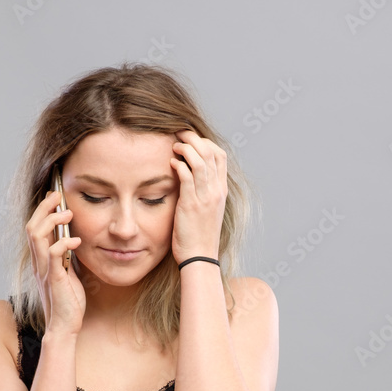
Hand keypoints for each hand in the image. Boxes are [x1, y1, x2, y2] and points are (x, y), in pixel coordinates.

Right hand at [25, 189, 84, 334]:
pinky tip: (76, 240)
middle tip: (59, 196)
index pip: (35, 229)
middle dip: (44, 208)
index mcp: (41, 261)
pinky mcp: (54, 279)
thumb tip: (72, 238)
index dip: (42, 210)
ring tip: (68, 214)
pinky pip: (54, 255)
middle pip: (32, 227)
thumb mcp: (67, 272)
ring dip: (52, 220)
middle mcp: (38, 263)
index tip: (55, 197)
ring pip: (37, 236)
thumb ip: (66, 256)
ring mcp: (44, 271)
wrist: (64, 326)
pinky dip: (64, 243)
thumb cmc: (67, 301)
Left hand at [169, 130, 226, 265]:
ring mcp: (206, 197)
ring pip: (200, 161)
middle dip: (194, 138)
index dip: (205, 142)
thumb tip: (189, 175)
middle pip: (210, 152)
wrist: (200, 257)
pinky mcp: (192, 205)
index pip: (219, 155)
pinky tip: (170, 163)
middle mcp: (216, 191)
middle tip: (178, 133)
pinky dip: (179, 165)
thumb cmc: (198, 235)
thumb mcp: (206, 210)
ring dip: (185, 148)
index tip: (190, 139)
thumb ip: (201, 191)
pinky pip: (187, 177)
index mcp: (220, 190)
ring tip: (173, 145)